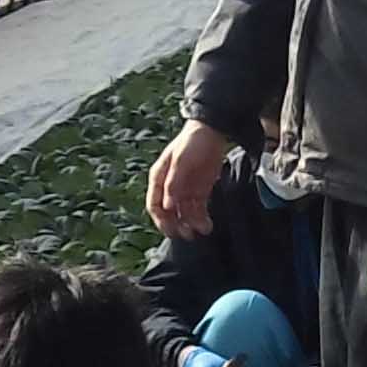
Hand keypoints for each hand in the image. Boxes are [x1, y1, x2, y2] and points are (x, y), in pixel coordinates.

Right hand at [148, 121, 238, 240]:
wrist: (212, 131)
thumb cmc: (192, 142)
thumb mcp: (181, 161)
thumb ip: (173, 183)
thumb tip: (167, 206)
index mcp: (159, 178)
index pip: (154, 205)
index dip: (160, 219)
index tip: (170, 229)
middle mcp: (169, 188)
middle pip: (168, 214)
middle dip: (176, 226)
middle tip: (186, 234)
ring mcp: (185, 190)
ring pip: (184, 214)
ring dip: (191, 224)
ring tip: (203, 230)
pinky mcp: (199, 192)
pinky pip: (198, 210)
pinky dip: (201, 220)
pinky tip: (207, 226)